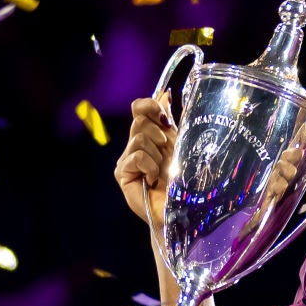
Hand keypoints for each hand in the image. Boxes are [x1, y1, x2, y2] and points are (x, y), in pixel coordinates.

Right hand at [113, 93, 175, 229]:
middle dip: (159, 135)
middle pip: (140, 121)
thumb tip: (164, 94)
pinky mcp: (121, 172)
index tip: (165, 118)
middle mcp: (136, 144)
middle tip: (167, 153)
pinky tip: (153, 180)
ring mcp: (127, 158)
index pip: (139, 107)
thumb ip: (171, 121)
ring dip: (158, 155)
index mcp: (151, 134)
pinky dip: (150, 166)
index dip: (149, 106)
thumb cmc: (184, 181)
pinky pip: (136, 156)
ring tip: (162, 172)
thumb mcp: (181, 145)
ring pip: (139, 138)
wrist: (180, 210)